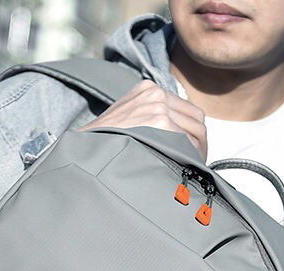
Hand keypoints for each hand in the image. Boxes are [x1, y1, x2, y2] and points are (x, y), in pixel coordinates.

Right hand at [75, 79, 207, 159]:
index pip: (186, 109)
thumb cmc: (102, 142)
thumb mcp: (125, 118)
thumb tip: (176, 138)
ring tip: (190, 168)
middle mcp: (155, 94)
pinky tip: (183, 168)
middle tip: (196, 162)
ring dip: (197, 151)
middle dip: (199, 141)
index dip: (192, 132)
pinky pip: (188, 142)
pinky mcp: (160, 122)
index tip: (191, 150)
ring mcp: (158, 107)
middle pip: (196, 118)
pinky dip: (189, 156)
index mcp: (148, 90)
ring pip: (197, 130)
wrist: (84, 147)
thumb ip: (149, 119)